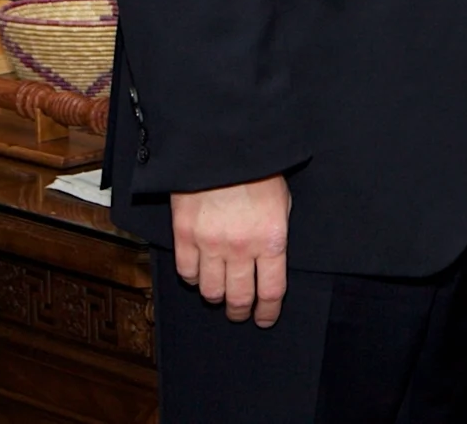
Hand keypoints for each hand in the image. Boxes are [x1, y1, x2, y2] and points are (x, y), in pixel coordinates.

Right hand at [170, 176, 291, 326]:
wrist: (222, 147)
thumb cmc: (259, 169)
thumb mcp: (282, 201)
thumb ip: (275, 233)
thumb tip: (270, 257)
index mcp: (271, 239)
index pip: (272, 290)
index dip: (268, 311)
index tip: (265, 318)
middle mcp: (241, 248)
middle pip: (239, 297)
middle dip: (241, 311)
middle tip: (241, 313)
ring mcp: (210, 245)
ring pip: (210, 290)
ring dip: (216, 296)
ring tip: (220, 294)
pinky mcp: (185, 237)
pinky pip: (187, 272)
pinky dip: (193, 277)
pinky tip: (199, 273)